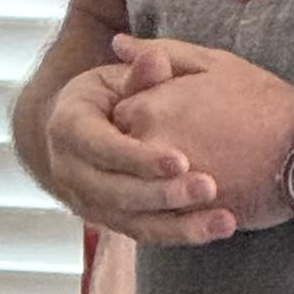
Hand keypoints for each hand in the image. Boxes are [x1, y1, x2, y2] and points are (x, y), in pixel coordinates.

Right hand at [41, 61, 235, 245]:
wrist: (85, 128)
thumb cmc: (109, 93)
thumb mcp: (119, 76)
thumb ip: (140, 72)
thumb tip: (155, 59)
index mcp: (68, 127)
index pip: (102, 148)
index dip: (139, 158)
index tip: (181, 161)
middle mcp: (69, 171)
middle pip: (116, 192)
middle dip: (163, 194)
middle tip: (208, 188)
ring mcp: (87, 201)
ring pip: (132, 222)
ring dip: (179, 225)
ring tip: (224, 220)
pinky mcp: (109, 220)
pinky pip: (144, 233)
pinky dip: (180, 233)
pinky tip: (216, 227)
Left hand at [110, 35, 293, 231]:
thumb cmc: (261, 99)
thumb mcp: (211, 62)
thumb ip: (159, 52)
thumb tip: (118, 44)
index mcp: (149, 107)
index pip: (116, 117)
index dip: (138, 116)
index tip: (165, 117)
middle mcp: (147, 147)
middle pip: (121, 156)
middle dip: (140, 151)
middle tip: (183, 144)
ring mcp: (164, 186)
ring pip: (136, 190)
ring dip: (152, 183)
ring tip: (192, 170)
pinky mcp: (186, 216)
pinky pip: (160, 217)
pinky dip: (169, 209)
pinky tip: (195, 196)